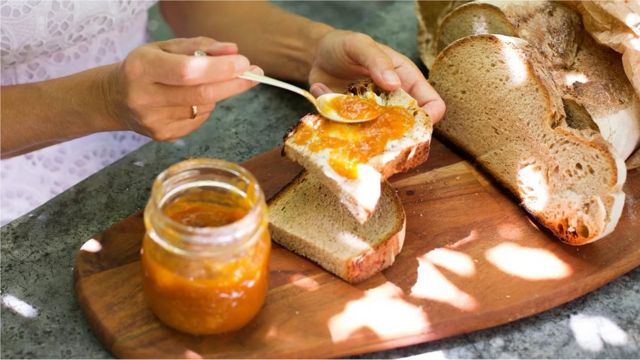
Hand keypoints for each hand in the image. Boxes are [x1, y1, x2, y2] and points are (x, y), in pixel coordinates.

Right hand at [103, 37, 261, 140]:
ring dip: (217, 94)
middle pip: (201, 94)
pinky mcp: (163, 136)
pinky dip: (205, 107)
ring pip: (204, 107)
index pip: (187, 71)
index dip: (219, 68)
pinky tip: (190, 100)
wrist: (114, 99)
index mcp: (142, 68)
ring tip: (205, 83)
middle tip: (254, 74)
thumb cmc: (144, 68)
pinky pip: (199, 120)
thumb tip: (234, 51)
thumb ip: (200, 46)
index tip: (244, 63)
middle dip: (233, 84)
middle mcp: (145, 97)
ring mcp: (154, 121)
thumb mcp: (165, 48)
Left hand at [308, 30, 444, 122]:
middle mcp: (393, 101)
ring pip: (379, 137)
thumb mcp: (360, 45)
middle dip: (394, 134)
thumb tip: (394, 84)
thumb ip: (377, 60)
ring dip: (361, 130)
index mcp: (406, 81)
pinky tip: (323, 96)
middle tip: (371, 124)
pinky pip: (350, 133)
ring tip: (341, 109)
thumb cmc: (345, 46)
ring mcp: (373, 115)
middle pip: (407, 128)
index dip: (429, 118)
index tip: (415, 127)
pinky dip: (335, 120)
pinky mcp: (353, 123)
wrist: (317, 54)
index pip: (431, 104)